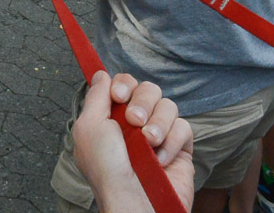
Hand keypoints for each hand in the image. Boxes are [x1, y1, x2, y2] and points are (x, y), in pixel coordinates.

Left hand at [73, 71, 193, 212]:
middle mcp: (136, 123)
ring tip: (148, 143)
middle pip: (148, 89)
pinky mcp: (180, 148)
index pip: (125, 84)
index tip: (119, 96)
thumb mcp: (90, 128)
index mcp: (113, 117)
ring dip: (157, 122)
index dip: (124, 84)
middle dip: (142, 102)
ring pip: (167, 105)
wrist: (133, 201)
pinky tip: (160, 160)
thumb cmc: (107, 169)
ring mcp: (159, 134)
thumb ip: (96, 97)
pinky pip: (183, 127)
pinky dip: (172, 141)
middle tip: (134, 121)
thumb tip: (101, 74)